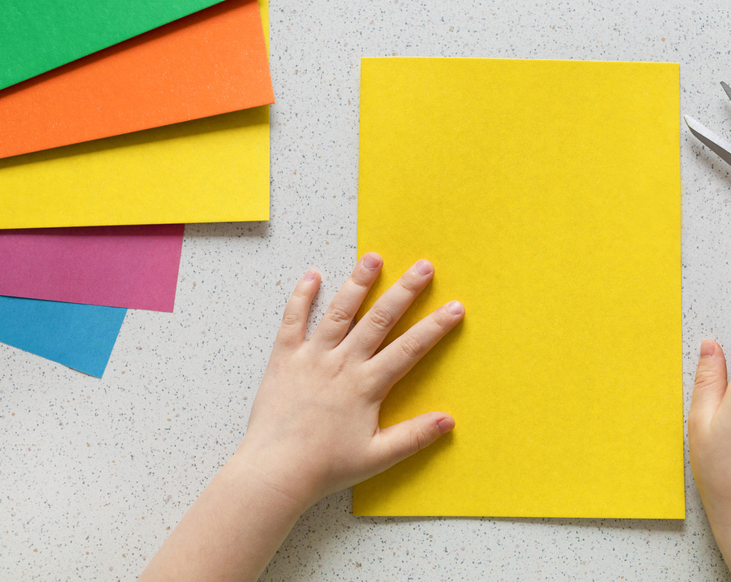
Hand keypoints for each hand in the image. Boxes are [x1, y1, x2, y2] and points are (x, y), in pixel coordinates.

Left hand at [138, 254, 462, 581]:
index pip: (409, 348)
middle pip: (379, 319)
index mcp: (367, 385)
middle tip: (423, 266)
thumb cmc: (326, 467)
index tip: (455, 307)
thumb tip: (448, 421)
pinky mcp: (284, 358)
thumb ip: (414, 436)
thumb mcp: (377, 457)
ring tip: (373, 258)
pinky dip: (301, 296)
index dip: (435, 327)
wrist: (276, 471)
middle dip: (404, 291)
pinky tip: (312, 275)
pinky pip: (293, 321)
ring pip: (338, 312)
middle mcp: (342, 363)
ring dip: (357, 283)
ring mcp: (312, 357)